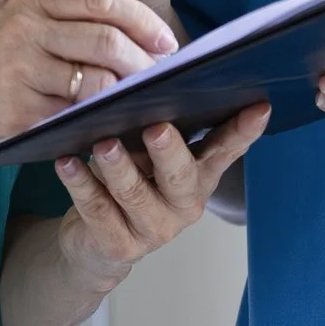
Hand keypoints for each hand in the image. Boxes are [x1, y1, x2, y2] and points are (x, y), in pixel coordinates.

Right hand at [0, 0, 178, 170]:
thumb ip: (65, 32)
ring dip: (125, 94)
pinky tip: (106, 125)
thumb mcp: (16, 38)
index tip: (165, 41)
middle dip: (143, 60)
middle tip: (159, 78)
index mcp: (31, 2)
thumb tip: (131, 44)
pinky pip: (76, 112)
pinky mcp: (18, 105)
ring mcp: (21, 65)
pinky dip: (97, 120)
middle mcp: (26, 26)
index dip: (141, 18)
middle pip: (106, 35)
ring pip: (96, 77)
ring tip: (137, 104)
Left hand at [52, 106, 271, 283]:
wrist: (95, 242)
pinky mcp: (120, 245)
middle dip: (169, 151)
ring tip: (103, 144)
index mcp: (199, 175)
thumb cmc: (130, 180)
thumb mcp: (149, 154)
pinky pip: (97, 211)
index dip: (243, 131)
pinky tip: (66, 163)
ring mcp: (153, 228)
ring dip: (118, 167)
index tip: (258, 106)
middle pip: (181, 176)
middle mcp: (184, 204)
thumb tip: (151, 80)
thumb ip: (160, 126)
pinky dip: (81, 184)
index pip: (226, 150)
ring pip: (135, 195)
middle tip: (156, 127)